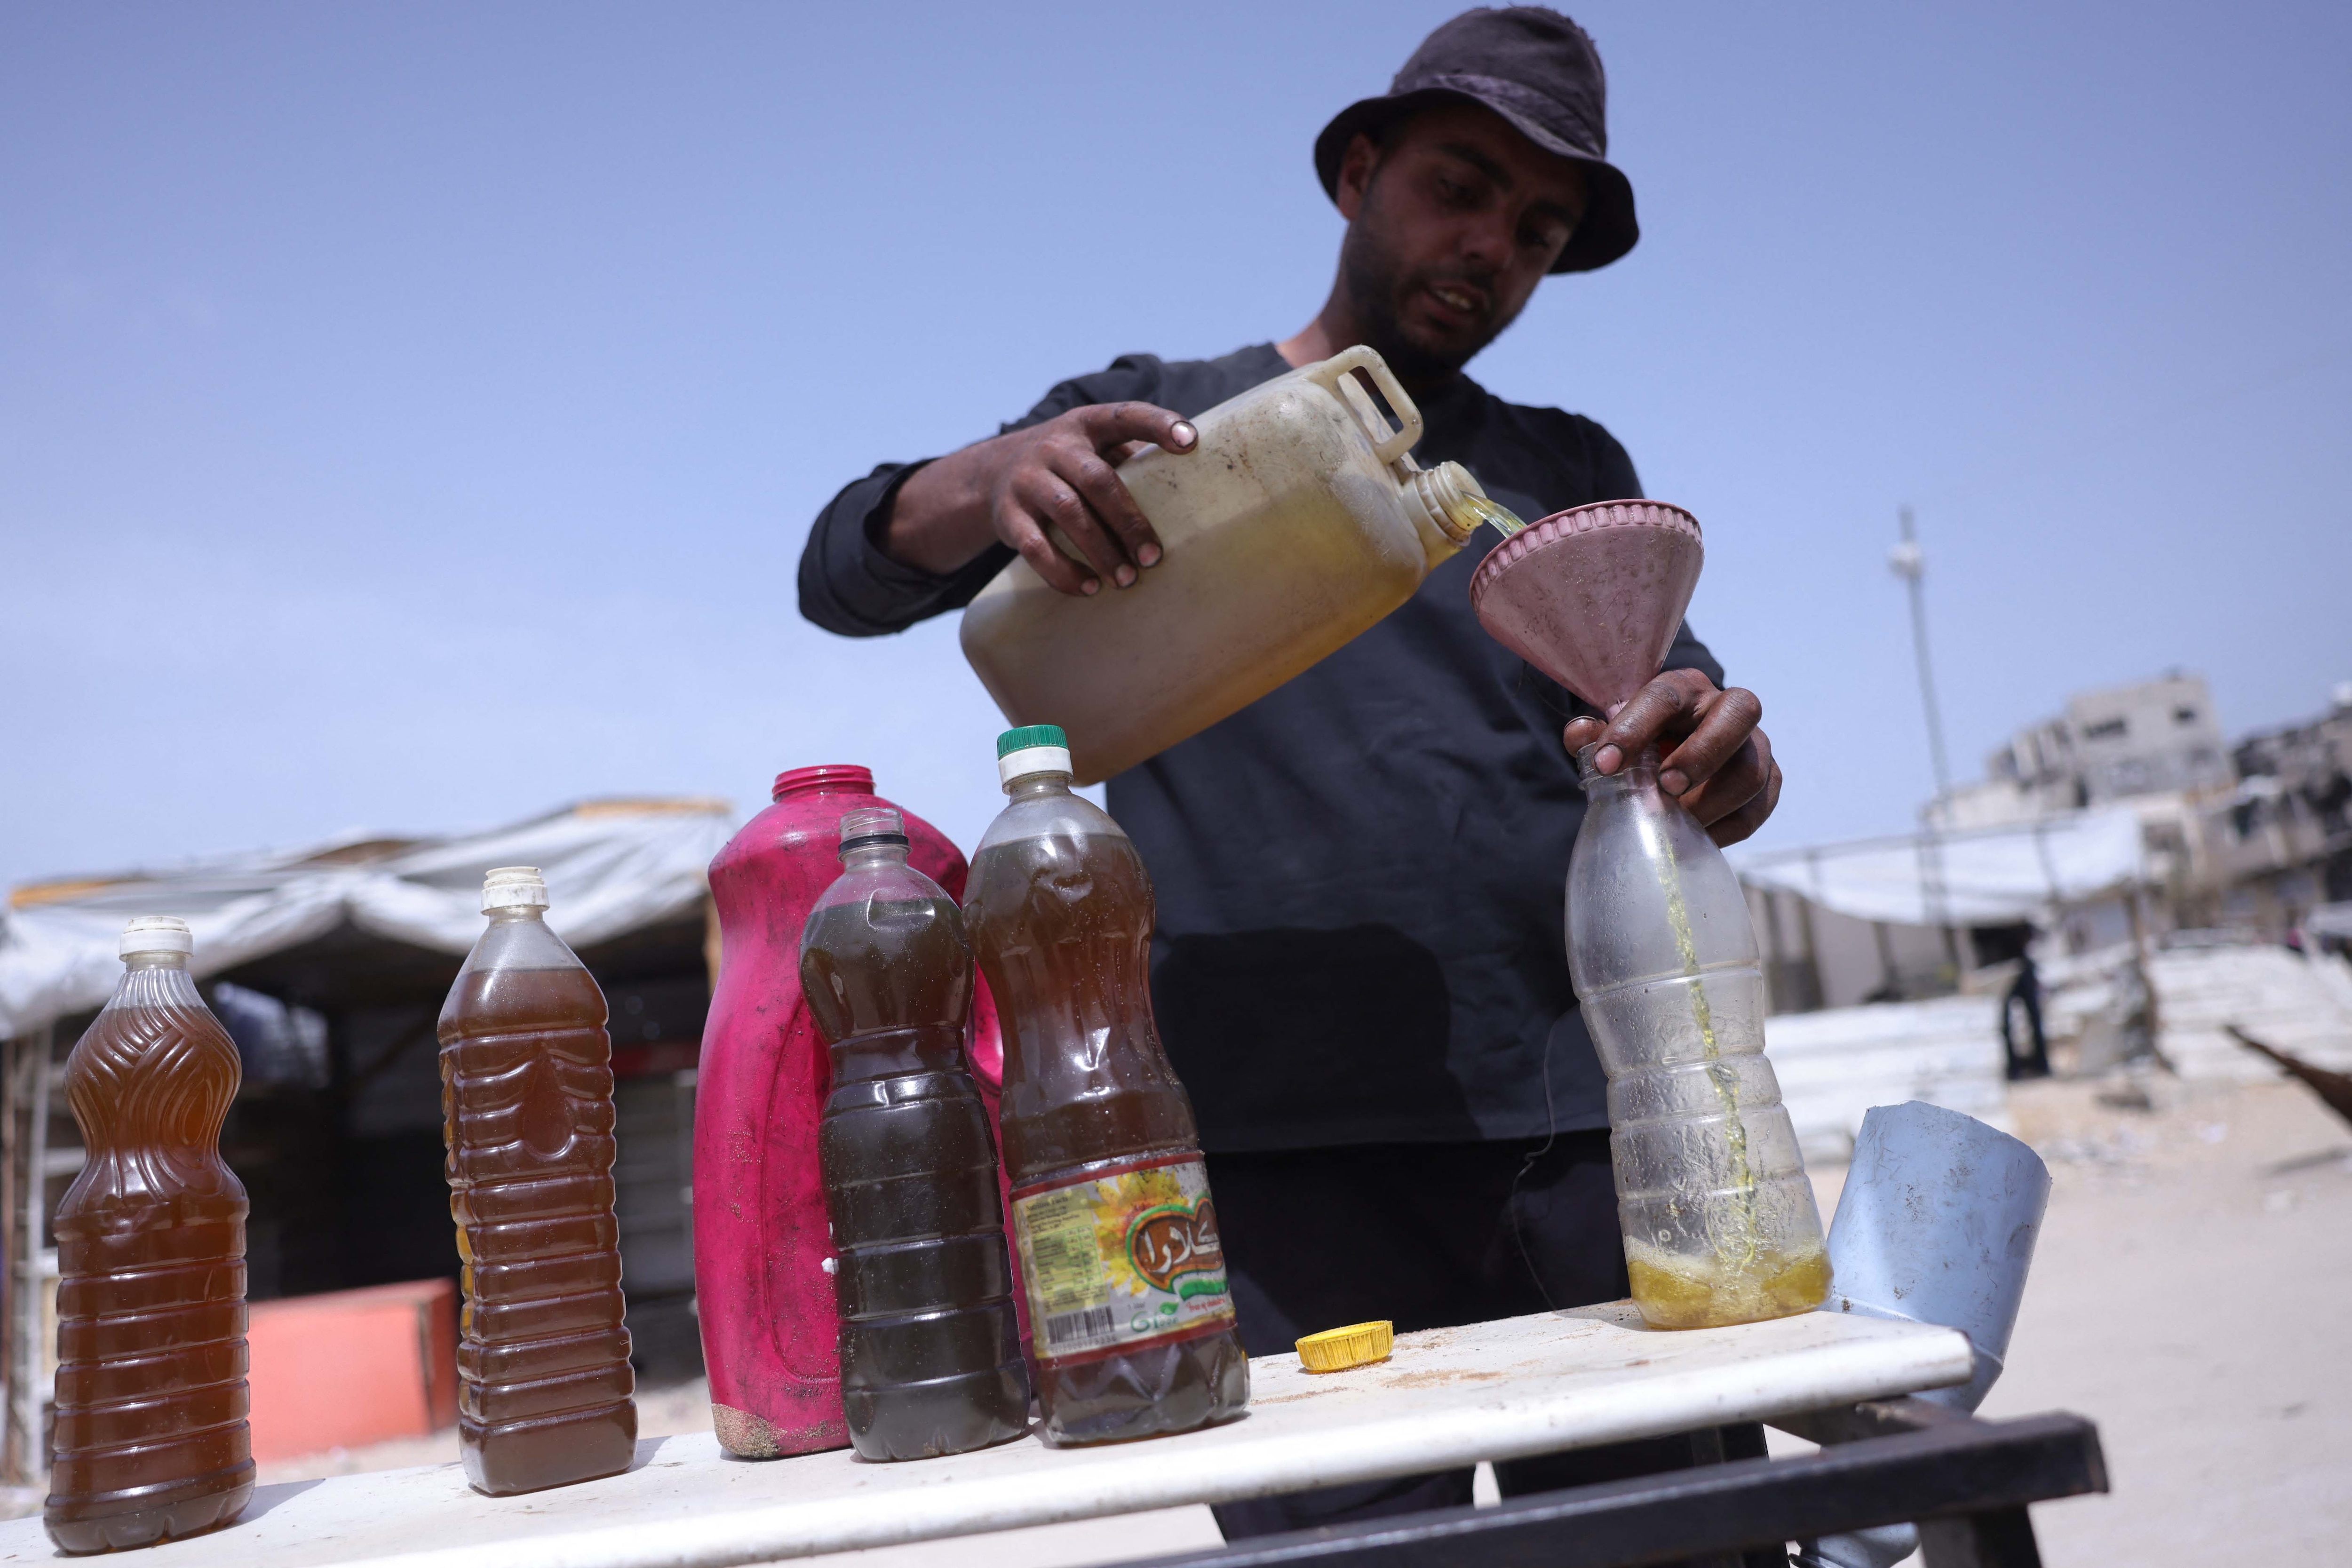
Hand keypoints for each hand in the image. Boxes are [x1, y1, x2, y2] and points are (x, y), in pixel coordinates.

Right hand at [982, 403, 1196, 595]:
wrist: (993, 472)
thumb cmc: (1068, 465)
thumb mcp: (1094, 447)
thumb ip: (1132, 460)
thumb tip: (1194, 493)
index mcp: (1086, 425)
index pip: (1125, 416)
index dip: (1158, 424)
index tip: (1191, 442)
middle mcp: (1054, 447)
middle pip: (1097, 479)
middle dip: (1129, 521)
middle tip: (1153, 557)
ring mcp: (1027, 480)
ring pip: (1068, 513)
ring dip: (1101, 551)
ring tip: (1126, 580)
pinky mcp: (1008, 515)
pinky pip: (1036, 548)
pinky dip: (1064, 572)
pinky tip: (1090, 588)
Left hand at [1562, 670, 1781, 845]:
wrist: (1677, 753)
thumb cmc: (1643, 741)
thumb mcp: (1615, 734)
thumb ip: (1593, 734)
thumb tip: (1580, 736)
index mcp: (1684, 687)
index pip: (1665, 695)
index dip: (1635, 728)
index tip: (1606, 764)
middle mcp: (1727, 706)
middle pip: (1740, 711)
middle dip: (1702, 755)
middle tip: (1666, 789)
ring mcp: (1755, 744)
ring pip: (1751, 770)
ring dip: (1711, 803)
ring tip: (1675, 823)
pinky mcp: (1769, 780)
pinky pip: (1758, 808)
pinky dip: (1726, 829)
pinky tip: (1695, 837)